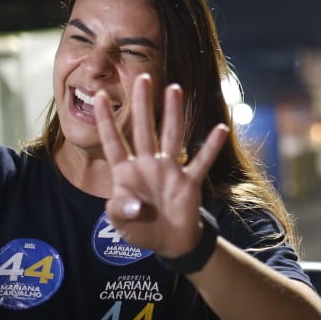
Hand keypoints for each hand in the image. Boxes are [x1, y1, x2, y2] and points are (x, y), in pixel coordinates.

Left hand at [93, 74, 227, 258]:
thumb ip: (121, 212)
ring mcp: (169, 171)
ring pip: (171, 135)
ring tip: (174, 89)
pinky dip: (210, 147)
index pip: (113, 142)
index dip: (106, 121)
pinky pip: (201, 161)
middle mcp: (148, 164)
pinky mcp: (189, 182)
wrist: (168, 242)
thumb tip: (136, 205)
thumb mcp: (120, 224)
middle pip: (143, 129)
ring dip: (173, 113)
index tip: (100, 97)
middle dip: (142, 104)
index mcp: (125, 172)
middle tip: (143, 77)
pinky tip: (220, 128)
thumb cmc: (140, 229)